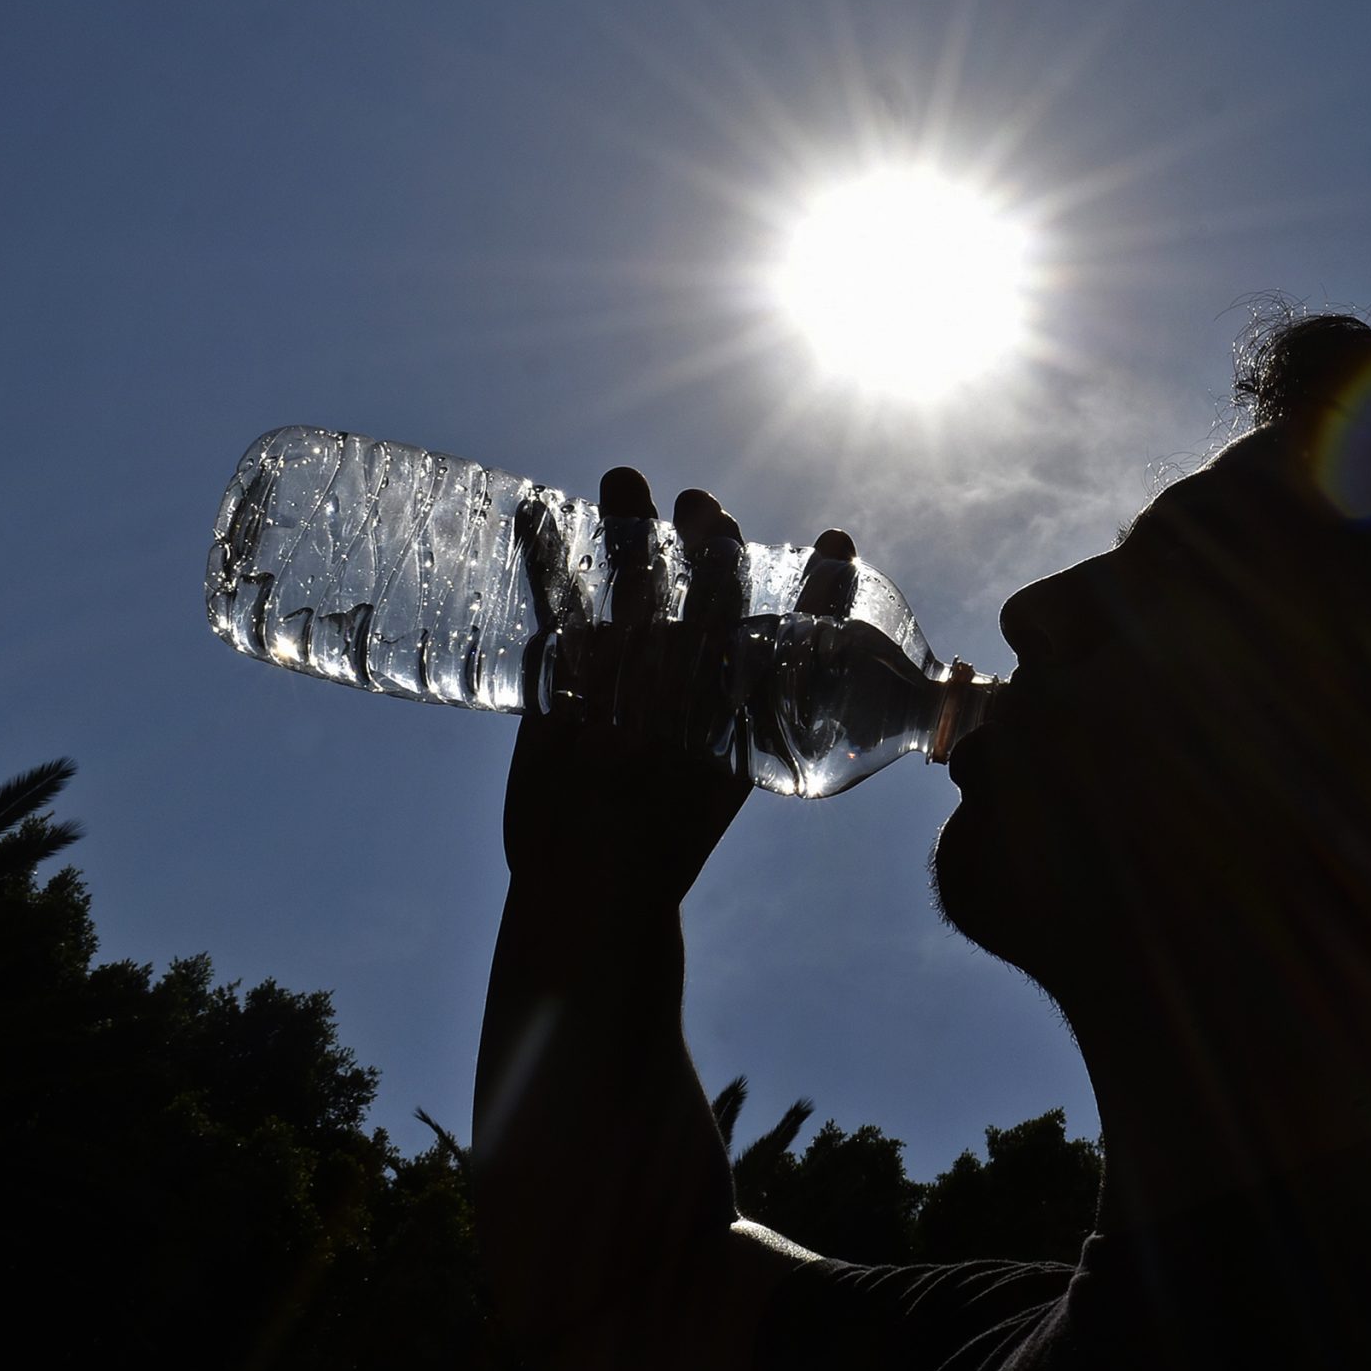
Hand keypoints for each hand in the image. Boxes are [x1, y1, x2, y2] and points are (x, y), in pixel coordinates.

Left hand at [503, 468, 861, 897]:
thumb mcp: (726, 781)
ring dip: (630, 527)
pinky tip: (535, 510)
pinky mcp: (561, 692)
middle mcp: (686, 698)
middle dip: (710, 545)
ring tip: (624, 476)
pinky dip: (546, 557)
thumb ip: (743, 718)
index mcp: (738, 719)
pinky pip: (555, 612)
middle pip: (707, 602)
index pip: (789, 637)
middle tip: (704, 507)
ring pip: (633, 592)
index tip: (835, 545)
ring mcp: (623, 691)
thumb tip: (771, 654)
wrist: (593, 894)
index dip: (817, 590)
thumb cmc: (665, 838)